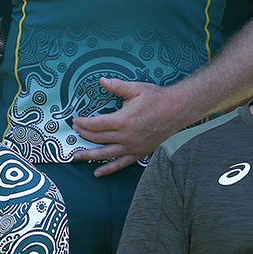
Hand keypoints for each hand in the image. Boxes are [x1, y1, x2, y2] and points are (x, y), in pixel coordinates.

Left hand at [70, 78, 190, 175]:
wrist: (177, 110)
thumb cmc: (157, 98)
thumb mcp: (136, 89)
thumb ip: (117, 86)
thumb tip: (102, 80)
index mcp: (123, 120)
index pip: (96, 124)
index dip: (83, 123)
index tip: (76, 121)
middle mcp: (126, 136)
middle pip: (98, 138)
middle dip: (84, 135)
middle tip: (75, 132)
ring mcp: (132, 147)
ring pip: (105, 154)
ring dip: (89, 155)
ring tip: (77, 156)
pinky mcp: (139, 153)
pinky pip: (120, 164)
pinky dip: (108, 169)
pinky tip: (98, 172)